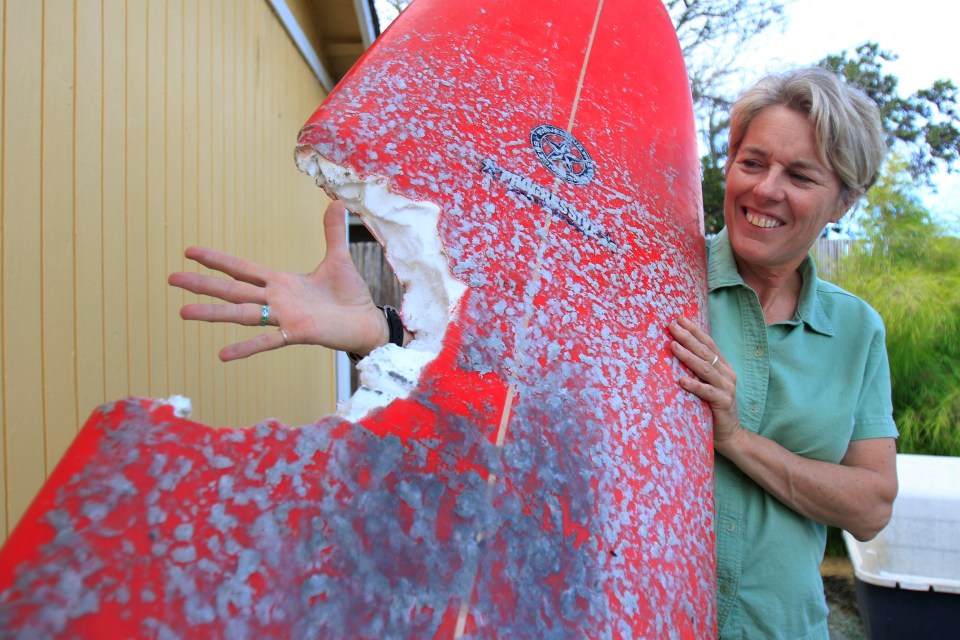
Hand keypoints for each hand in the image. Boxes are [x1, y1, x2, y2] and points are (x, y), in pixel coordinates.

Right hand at [168, 200, 388, 360]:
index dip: (217, 260)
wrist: (366, 321)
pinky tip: (222, 355)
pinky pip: (267, 341)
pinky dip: (246, 347)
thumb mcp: (338, 258)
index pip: (242, 268)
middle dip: (203, 283)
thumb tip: (337, 201)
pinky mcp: (297, 333)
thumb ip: (332, 232)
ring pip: (242, 313)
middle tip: (171, 278)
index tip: (189, 251)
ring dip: (213, 312)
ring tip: (183, 311)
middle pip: (233, 289)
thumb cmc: (349, 294)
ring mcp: (284, 317)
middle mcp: (276, 299)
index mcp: (281, 281)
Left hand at [668, 316, 742, 449]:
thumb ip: (698, 370)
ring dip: (688, 356)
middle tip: (672, 325)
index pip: (708, 344)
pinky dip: (694, 385)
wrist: (731, 435)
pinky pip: (707, 392)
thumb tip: (676, 351)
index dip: (695, 330)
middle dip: (688, 337)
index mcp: (723, 367)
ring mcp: (727, 388)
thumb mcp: (707, 385)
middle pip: (706, 352)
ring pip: (705, 368)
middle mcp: (727, 374)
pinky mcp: (723, 403)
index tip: (680, 318)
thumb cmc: (713, 408)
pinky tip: (681, 380)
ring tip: (673, 346)